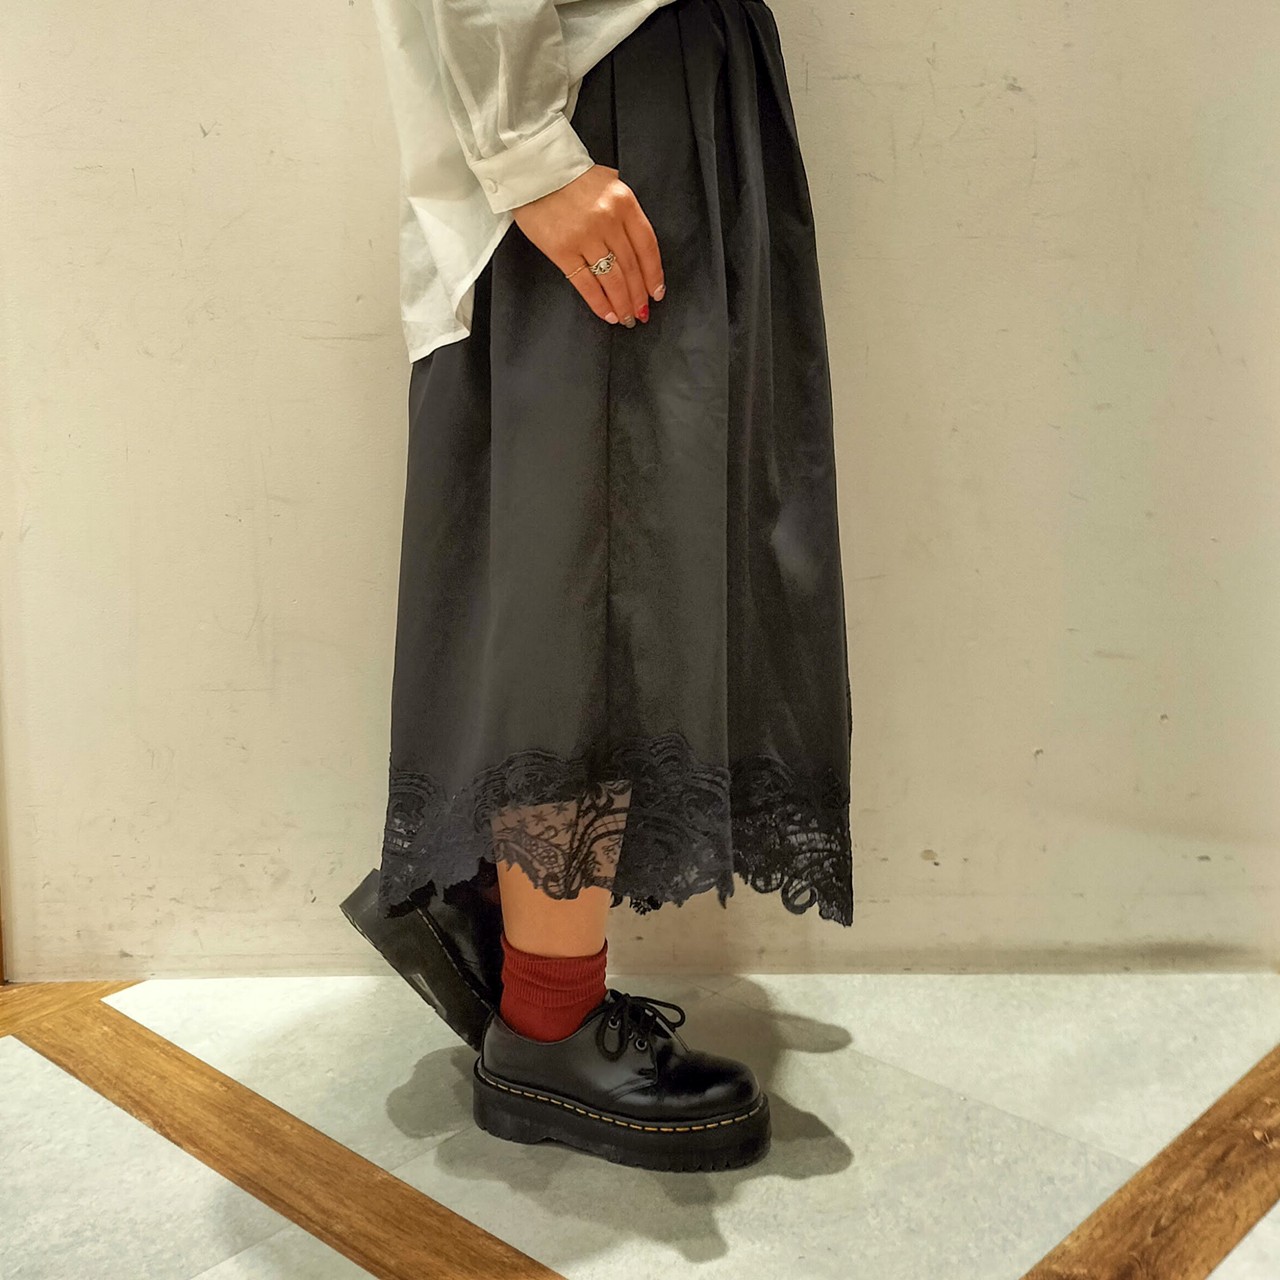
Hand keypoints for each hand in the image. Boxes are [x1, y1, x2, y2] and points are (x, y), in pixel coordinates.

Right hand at [512, 164, 664, 326]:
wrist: (531, 168)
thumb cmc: (569, 176)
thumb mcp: (607, 181)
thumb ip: (624, 209)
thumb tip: (635, 241)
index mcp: (624, 202)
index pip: (647, 246)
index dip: (654, 275)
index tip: (656, 293)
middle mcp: (608, 220)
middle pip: (631, 267)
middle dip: (638, 295)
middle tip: (641, 313)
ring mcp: (585, 236)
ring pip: (612, 279)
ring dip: (622, 303)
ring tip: (626, 318)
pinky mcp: (562, 250)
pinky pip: (586, 284)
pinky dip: (599, 303)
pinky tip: (607, 314)